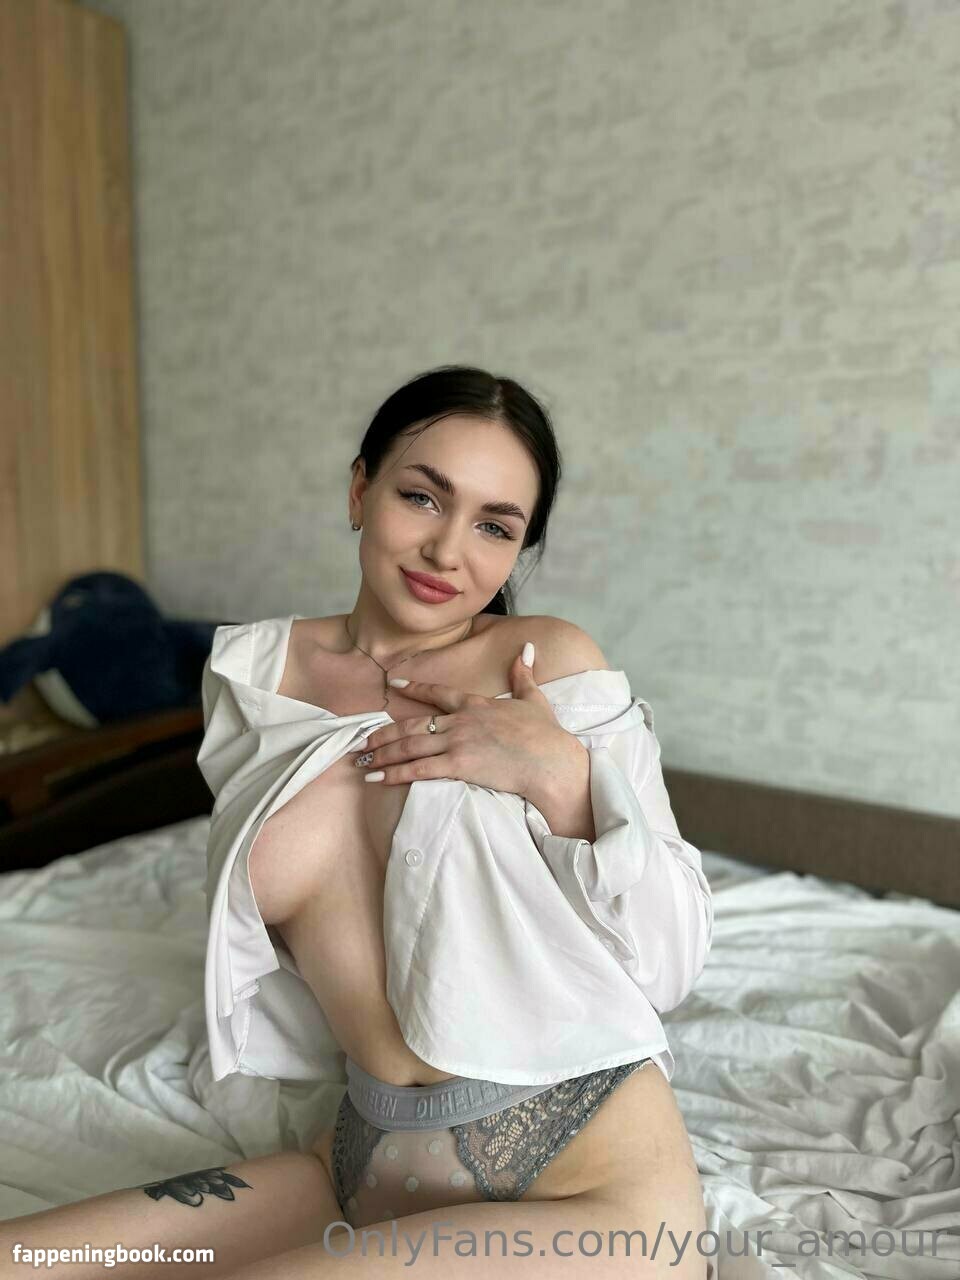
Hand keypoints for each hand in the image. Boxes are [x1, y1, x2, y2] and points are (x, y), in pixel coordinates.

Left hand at [354, 644, 578, 796]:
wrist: (550, 761)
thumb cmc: (545, 734)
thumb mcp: (534, 698)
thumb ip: (524, 673)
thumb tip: (528, 647)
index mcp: (476, 704)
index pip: (439, 693)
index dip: (415, 688)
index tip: (394, 683)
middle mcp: (460, 720)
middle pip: (413, 724)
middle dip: (385, 733)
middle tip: (362, 740)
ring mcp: (457, 742)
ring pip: (410, 746)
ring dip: (382, 754)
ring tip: (362, 760)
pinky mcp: (458, 765)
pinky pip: (419, 769)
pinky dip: (395, 774)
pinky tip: (376, 779)